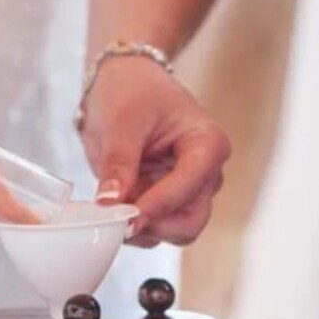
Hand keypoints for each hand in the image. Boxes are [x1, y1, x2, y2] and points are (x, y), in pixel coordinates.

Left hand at [79, 57, 228, 246]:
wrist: (124, 85)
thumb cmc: (132, 91)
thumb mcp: (121, 121)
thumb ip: (118, 163)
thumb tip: (111, 202)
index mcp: (207, 145)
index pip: (187, 188)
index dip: (154, 206)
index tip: (122, 215)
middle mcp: (206, 175)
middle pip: (190, 223)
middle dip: (152, 226)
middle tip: (116, 218)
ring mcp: (188, 193)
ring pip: (172, 232)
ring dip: (139, 228)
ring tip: (111, 203)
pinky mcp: (167, 204)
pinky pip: (153, 229)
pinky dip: (131, 226)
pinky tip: (113, 205)